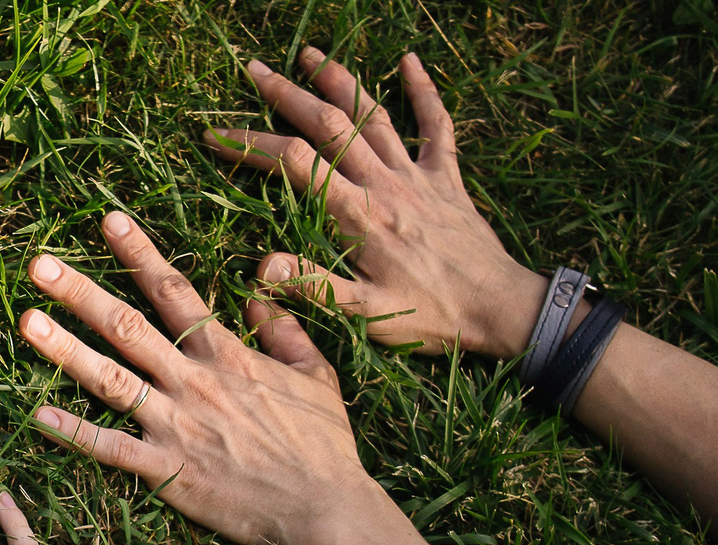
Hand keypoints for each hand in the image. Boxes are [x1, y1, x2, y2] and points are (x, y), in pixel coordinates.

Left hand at [15, 214, 371, 544]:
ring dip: (65, 349)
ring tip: (26, 321)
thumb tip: (258, 298)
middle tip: (38, 264)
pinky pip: (112, 449)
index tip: (108, 221)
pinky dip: (75, 433)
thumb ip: (285, 332)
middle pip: (128, 327)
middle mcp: (194, 383)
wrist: (325, 508)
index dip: (140, 254)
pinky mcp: (168, 471)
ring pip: (111, 379)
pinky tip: (37, 415)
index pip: (176, 292)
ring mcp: (177, 426)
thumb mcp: (317, 376)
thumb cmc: (325, 446)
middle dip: (81, 292)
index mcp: (227, 356)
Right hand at [208, 48, 545, 357]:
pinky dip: (423, 91)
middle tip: (255, 70)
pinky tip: (410, 62)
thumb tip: (261, 266)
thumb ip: (313, 286)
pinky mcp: (448, 178)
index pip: (295, 164)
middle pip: (329, 124)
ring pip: (373, 115)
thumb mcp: (366, 314)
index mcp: (359, 216)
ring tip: (310, 54)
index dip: (252, 145)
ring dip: (340, 80)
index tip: (216, 134)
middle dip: (288, 95)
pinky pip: (437, 125)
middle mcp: (386, 184)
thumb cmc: (432, 317)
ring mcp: (418, 176)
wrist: (501, 308)